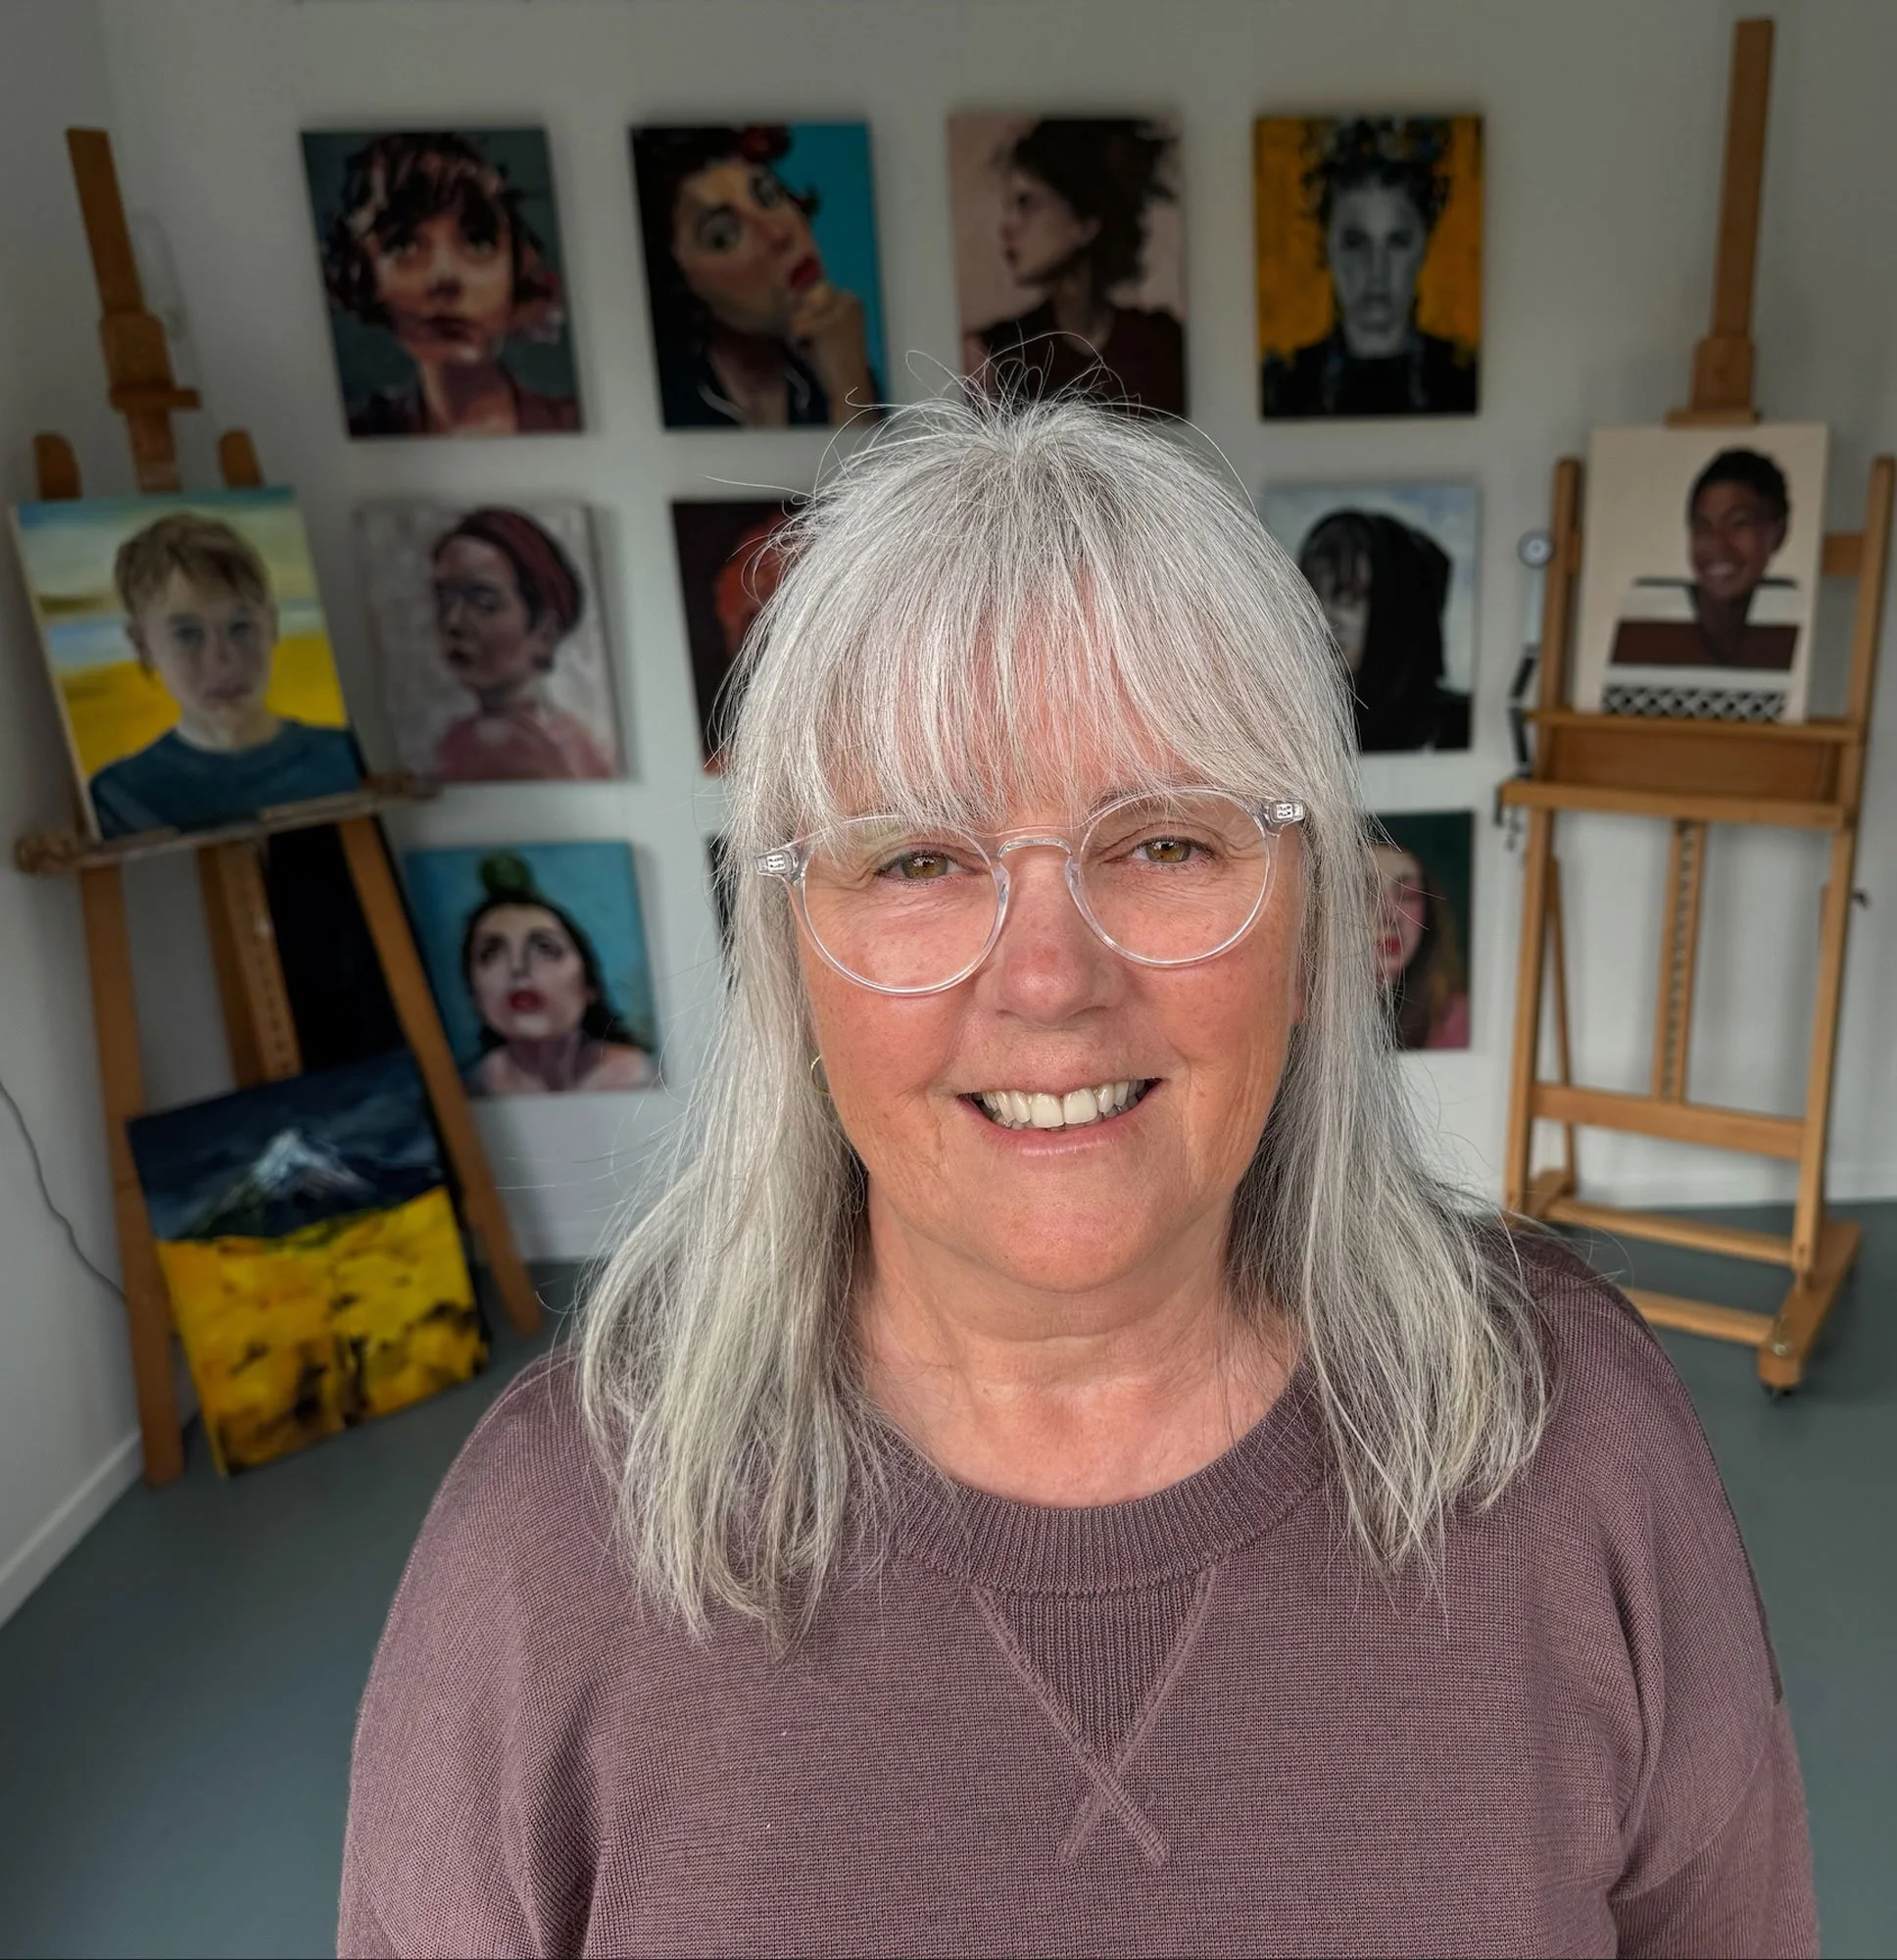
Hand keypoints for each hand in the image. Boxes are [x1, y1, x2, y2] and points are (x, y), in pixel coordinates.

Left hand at [788, 280, 873, 422]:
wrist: (848, 389)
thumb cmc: (835, 361)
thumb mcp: (828, 327)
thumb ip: (812, 308)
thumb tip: (787, 293)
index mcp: (852, 298)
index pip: (817, 289)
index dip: (808, 311)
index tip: (820, 335)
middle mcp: (847, 299)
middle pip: (805, 297)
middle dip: (802, 319)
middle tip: (815, 343)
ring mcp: (836, 312)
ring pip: (797, 313)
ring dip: (797, 333)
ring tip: (813, 349)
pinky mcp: (823, 327)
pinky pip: (794, 328)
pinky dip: (795, 344)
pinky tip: (809, 355)